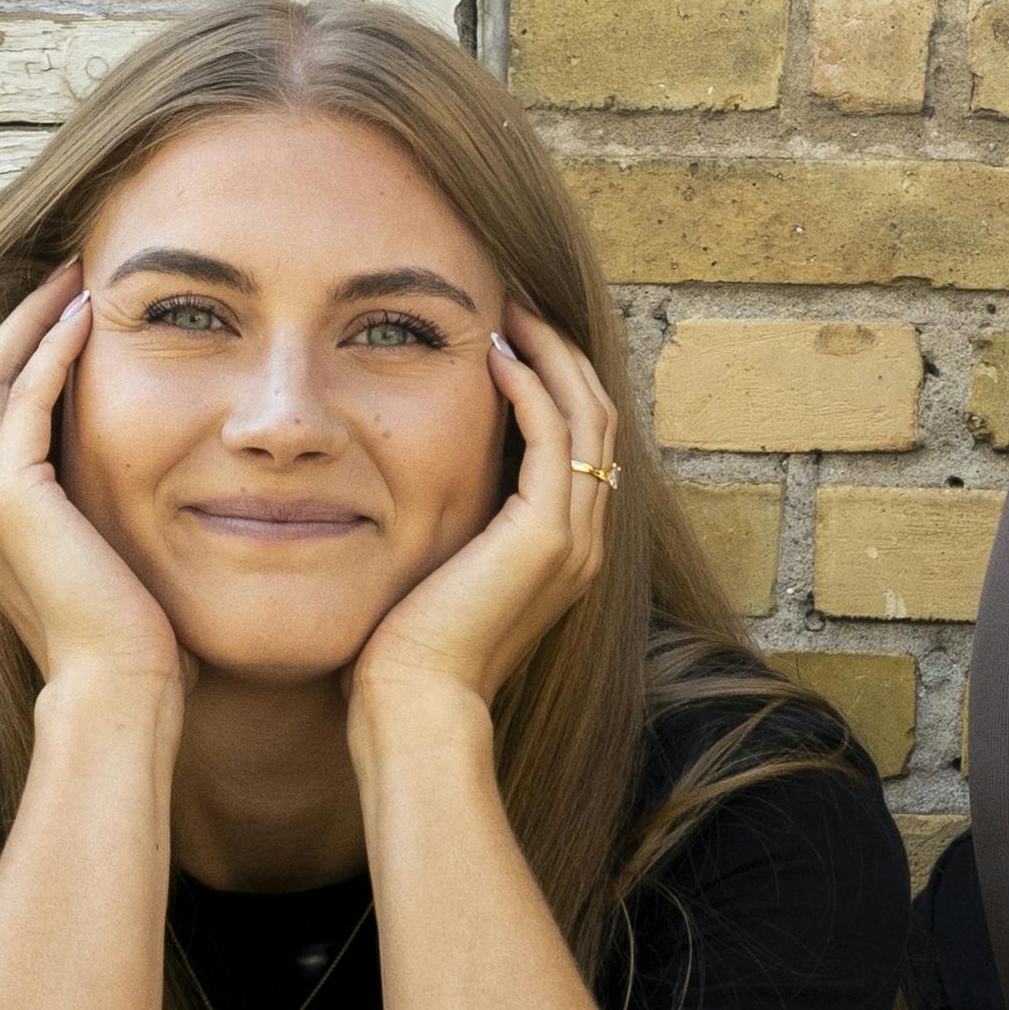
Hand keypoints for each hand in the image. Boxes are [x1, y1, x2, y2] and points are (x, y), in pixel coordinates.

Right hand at [0, 265, 182, 699]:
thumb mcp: (106, 551)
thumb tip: (143, 470)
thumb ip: (99, 506)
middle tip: (68, 273)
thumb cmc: (130, 636)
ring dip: (33, 318)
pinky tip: (88, 317)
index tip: (69, 307)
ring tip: (77, 276)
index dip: (19, 348)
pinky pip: (26, 398)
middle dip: (18, 318)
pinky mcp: (11, 498)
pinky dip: (51, 349)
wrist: (116, 687)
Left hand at [351, 313, 614, 728]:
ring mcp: (575, 537)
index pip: (583, 442)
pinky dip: (530, 386)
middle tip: (516, 305)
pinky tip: (493, 355)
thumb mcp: (441, 568)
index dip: (556, 380)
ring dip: (551, 355)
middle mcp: (586, 539)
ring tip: (509, 312)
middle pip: (600, 416)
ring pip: (588, 415)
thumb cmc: (409, 650)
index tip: (511, 336)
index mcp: (567, 548)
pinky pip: (555, 436)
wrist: (417, 704)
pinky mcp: (548, 534)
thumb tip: (416, 475)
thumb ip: (454, 521)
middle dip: (562, 354)